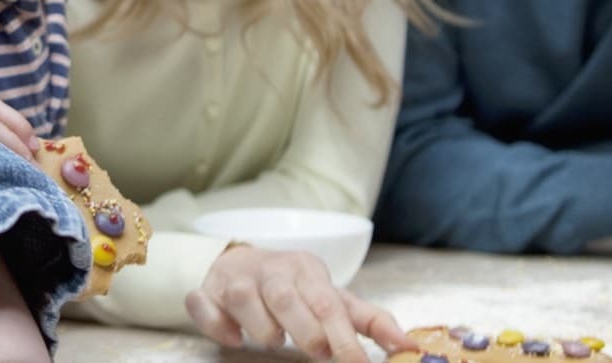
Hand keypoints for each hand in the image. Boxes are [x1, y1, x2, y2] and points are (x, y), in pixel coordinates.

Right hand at [185, 245, 409, 361]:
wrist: (241, 261)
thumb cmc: (296, 287)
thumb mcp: (333, 298)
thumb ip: (370, 321)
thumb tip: (408, 347)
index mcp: (306, 270)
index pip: (327, 303)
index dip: (343, 337)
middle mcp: (270, 270)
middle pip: (285, 296)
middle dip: (303, 328)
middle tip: (316, 350)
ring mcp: (235, 279)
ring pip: (244, 298)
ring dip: (261, 326)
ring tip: (273, 339)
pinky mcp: (207, 290)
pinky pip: (204, 304)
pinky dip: (215, 322)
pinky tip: (233, 337)